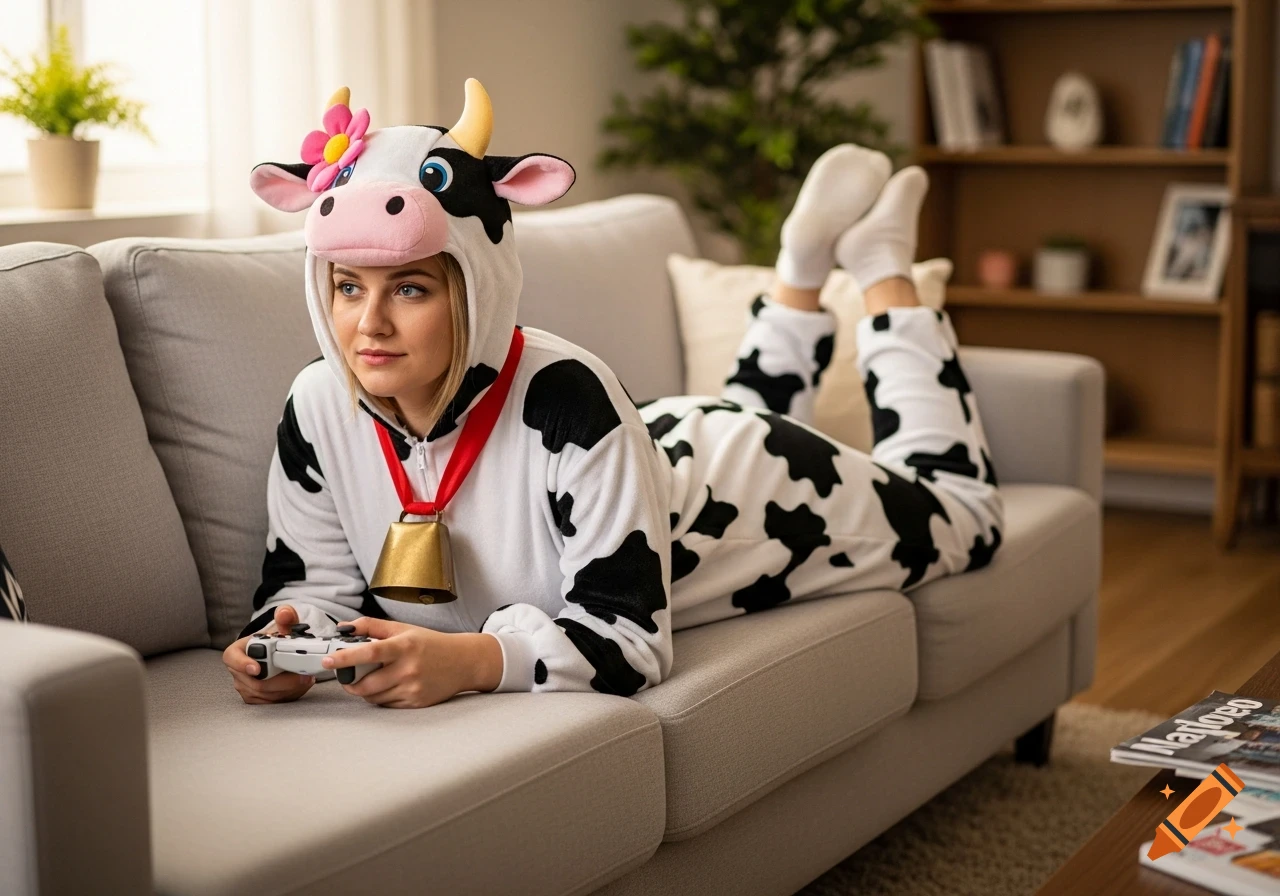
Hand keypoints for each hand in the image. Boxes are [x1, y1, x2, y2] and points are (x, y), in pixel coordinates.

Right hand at [221, 605, 315, 704]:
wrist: (278, 654)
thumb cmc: (275, 640)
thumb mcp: (281, 626)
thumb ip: (286, 617)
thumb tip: (285, 613)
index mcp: (238, 651)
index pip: (232, 658)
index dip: (242, 664)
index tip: (256, 668)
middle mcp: (238, 671)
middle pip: (256, 682)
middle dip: (281, 681)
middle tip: (302, 676)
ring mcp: (246, 687)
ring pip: (267, 694)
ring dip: (289, 689)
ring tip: (306, 679)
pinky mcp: (256, 698)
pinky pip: (272, 702)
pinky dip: (289, 695)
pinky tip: (300, 686)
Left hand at [322, 617, 503, 708]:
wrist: (464, 662)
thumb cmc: (432, 643)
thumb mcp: (403, 629)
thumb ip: (372, 626)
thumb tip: (344, 628)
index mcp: (404, 646)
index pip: (370, 652)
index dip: (346, 657)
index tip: (328, 660)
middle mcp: (408, 668)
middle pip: (366, 683)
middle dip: (350, 682)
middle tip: (346, 676)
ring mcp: (413, 688)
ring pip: (374, 697)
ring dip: (364, 690)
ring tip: (370, 679)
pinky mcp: (416, 702)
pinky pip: (387, 704)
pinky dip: (380, 697)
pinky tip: (387, 686)